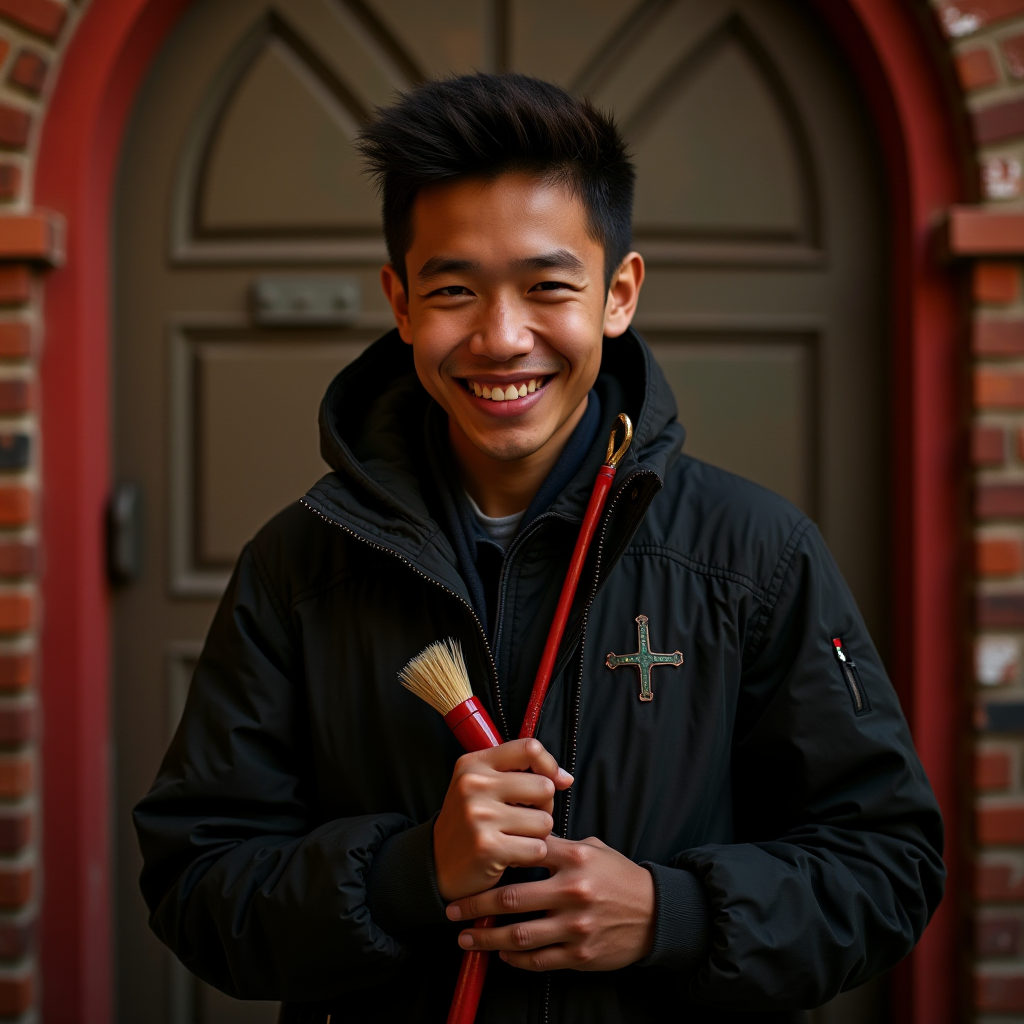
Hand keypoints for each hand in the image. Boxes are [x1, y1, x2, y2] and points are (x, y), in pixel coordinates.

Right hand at [433, 738, 572, 901]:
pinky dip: (530, 855)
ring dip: (537, 835)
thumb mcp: (483, 786)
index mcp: (474, 763)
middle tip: (525, 818)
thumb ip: (522, 773)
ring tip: (515, 837)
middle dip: (544, 807)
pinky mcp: (487, 847)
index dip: (549, 765)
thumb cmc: (471, 822)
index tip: (553, 781)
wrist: (437, 865)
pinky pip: (537, 848)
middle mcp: (473, 785)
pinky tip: (511, 855)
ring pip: (544, 821)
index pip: (529, 748)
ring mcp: (479, 816)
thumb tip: (565, 778)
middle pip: (544, 787)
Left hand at [445, 835, 654, 970]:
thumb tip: (524, 834)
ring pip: (519, 935)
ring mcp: (575, 926)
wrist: (656, 913)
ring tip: (465, 938)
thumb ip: (559, 845)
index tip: (470, 864)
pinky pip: (538, 960)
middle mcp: (572, 891)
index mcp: (574, 859)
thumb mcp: (593, 849)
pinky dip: (515, 959)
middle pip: (510, 899)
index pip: (524, 853)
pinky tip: (501, 954)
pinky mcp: (580, 954)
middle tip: (451, 909)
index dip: (494, 858)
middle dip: (475, 906)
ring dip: (486, 938)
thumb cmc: (619, 877)